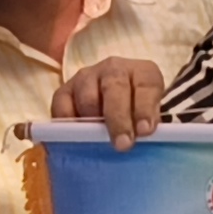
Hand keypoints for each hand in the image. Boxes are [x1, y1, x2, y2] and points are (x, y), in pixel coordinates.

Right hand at [48, 56, 169, 147]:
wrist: (115, 109)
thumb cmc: (137, 116)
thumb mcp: (150, 117)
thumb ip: (148, 125)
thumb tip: (141, 139)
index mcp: (143, 73)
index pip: (146, 85)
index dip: (145, 108)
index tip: (145, 131)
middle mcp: (114, 69)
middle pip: (115, 89)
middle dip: (118, 119)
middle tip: (122, 144)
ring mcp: (87, 77)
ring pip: (88, 98)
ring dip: (93, 122)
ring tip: (98, 142)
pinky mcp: (65, 90)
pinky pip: (62, 105)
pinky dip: (68, 122)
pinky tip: (75, 136)